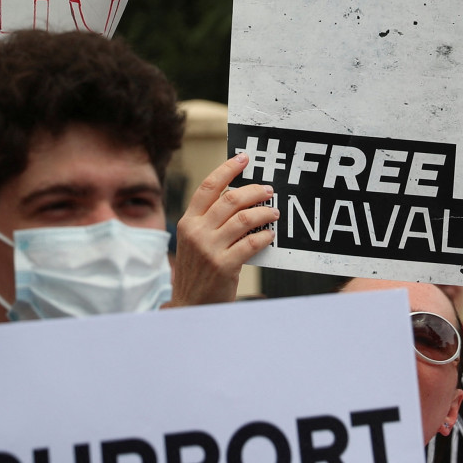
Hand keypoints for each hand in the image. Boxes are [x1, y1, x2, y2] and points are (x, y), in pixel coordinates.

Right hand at [167, 153, 279, 306]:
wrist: (190, 304)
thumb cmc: (198, 271)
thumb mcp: (195, 242)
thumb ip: (210, 221)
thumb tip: (240, 199)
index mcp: (188, 221)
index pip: (208, 187)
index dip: (228, 169)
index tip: (244, 158)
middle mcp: (197, 231)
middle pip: (231, 199)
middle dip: (255, 191)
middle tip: (269, 191)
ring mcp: (209, 249)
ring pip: (243, 219)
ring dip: (264, 212)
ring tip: (274, 212)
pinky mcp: (224, 265)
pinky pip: (250, 243)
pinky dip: (264, 236)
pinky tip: (270, 236)